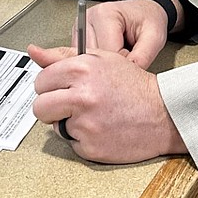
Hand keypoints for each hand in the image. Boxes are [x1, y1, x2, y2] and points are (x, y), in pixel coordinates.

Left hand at [29, 43, 186, 163]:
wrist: (164, 114)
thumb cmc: (134, 86)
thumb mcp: (101, 59)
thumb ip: (63, 56)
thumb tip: (34, 51)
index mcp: (81, 69)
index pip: (41, 81)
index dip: (50, 86)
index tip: (61, 89)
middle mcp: (82, 95)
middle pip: (40, 107)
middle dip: (51, 108)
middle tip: (72, 106)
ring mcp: (86, 123)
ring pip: (55, 127)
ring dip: (68, 123)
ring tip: (93, 116)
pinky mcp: (91, 146)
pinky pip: (73, 144)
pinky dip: (84, 139)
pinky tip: (102, 129)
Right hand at [85, 0, 176, 67]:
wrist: (141, 11)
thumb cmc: (147, 19)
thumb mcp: (155, 36)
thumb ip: (142, 57)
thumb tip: (127, 78)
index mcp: (106, 14)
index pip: (109, 53)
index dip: (125, 64)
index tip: (135, 60)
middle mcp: (88, 19)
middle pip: (94, 58)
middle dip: (113, 67)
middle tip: (128, 59)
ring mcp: (79, 29)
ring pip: (87, 63)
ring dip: (103, 67)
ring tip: (119, 56)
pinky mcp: (77, 39)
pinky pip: (84, 61)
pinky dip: (97, 65)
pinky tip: (108, 58)